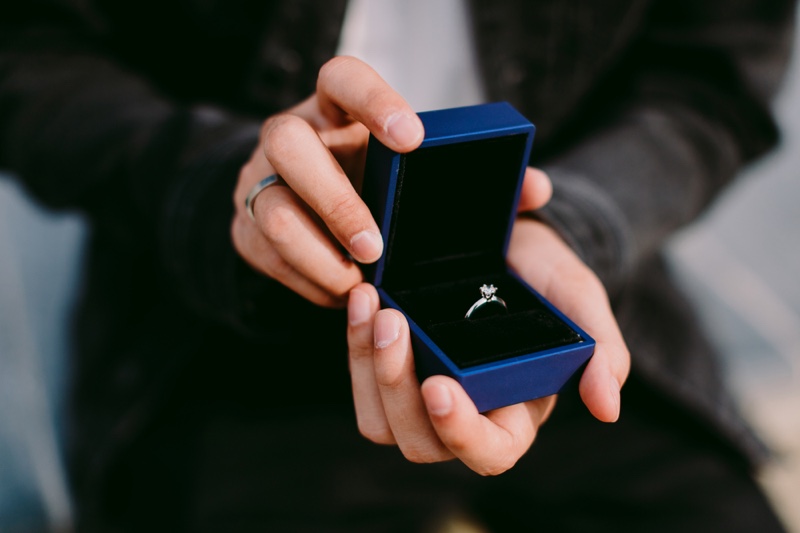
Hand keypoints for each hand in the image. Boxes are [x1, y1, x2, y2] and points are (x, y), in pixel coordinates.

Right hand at [231, 56, 550, 307]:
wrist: (312, 220)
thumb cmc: (380, 192)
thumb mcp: (420, 181)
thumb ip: (476, 182)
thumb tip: (535, 189)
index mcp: (337, 111)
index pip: (341, 78)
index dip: (372, 99)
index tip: (412, 137)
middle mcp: (292, 136)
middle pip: (286, 141)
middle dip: (334, 198)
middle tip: (377, 246)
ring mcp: (261, 180)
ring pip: (270, 206)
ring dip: (317, 252)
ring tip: (360, 282)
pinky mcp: (245, 226)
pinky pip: (264, 253)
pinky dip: (307, 277)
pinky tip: (341, 291)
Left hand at [346, 172, 628, 474]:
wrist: (510, 243)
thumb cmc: (548, 280)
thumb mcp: (581, 303)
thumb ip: (602, 352)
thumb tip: (607, 408)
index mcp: (515, 411)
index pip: (489, 451)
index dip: (462, 433)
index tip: (440, 386)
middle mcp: (464, 412)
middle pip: (420, 441)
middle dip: (398, 388)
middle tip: (394, 323)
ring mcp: (421, 390)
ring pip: (380, 420)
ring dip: (368, 366)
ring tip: (373, 304)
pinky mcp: (392, 364)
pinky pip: (361, 376)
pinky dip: (354, 340)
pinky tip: (363, 295)